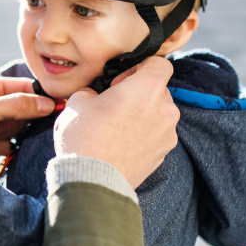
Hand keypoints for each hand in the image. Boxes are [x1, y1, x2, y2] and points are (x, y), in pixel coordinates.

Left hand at [0, 77, 54, 159]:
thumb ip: (15, 106)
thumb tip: (48, 102)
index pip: (21, 87)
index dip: (39, 96)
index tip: (58, 107)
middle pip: (21, 110)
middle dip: (21, 121)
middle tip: (10, 127)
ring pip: (14, 130)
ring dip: (7, 137)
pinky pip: (5, 145)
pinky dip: (0, 149)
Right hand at [54, 57, 179, 187]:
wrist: (92, 181)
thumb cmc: (85, 138)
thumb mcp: (78, 101)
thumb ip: (93, 90)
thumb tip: (97, 96)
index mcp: (147, 88)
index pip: (160, 64)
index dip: (140, 67)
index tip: (122, 80)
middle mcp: (165, 109)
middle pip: (159, 90)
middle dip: (139, 93)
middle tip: (115, 105)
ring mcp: (167, 133)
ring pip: (158, 113)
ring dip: (143, 115)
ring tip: (118, 127)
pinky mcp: (164, 153)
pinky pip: (157, 135)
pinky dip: (144, 135)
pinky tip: (122, 143)